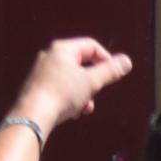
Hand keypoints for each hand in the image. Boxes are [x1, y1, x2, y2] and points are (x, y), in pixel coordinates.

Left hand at [13, 36, 134, 132]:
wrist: (34, 114)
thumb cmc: (60, 94)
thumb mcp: (91, 82)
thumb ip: (110, 71)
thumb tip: (126, 61)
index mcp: (62, 49)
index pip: (91, 46)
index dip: (106, 59)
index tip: (114, 74)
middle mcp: (50, 56)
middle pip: (81, 64)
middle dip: (93, 82)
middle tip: (96, 93)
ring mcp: (42, 71)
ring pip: (72, 79)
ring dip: (83, 94)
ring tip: (83, 107)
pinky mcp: (38, 86)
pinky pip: (60, 88)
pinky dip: (70, 99)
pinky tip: (72, 112)